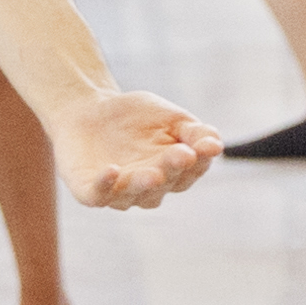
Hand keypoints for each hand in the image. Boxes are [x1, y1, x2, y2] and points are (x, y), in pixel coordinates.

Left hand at [54, 87, 222, 211]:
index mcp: (172, 173)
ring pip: (133, 194)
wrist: (88, 109)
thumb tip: (216, 145)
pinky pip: (97, 195)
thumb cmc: (135, 117)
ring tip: (153, 174)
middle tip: (183, 155)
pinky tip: (111, 171)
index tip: (205, 147)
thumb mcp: (170, 119)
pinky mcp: (88, 191)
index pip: (190, 171)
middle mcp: (147, 189)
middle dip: (173, 169)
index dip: (199, 162)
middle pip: (164, 184)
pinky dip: (104, 186)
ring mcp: (118, 192)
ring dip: (143, 185)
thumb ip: (194, 132)